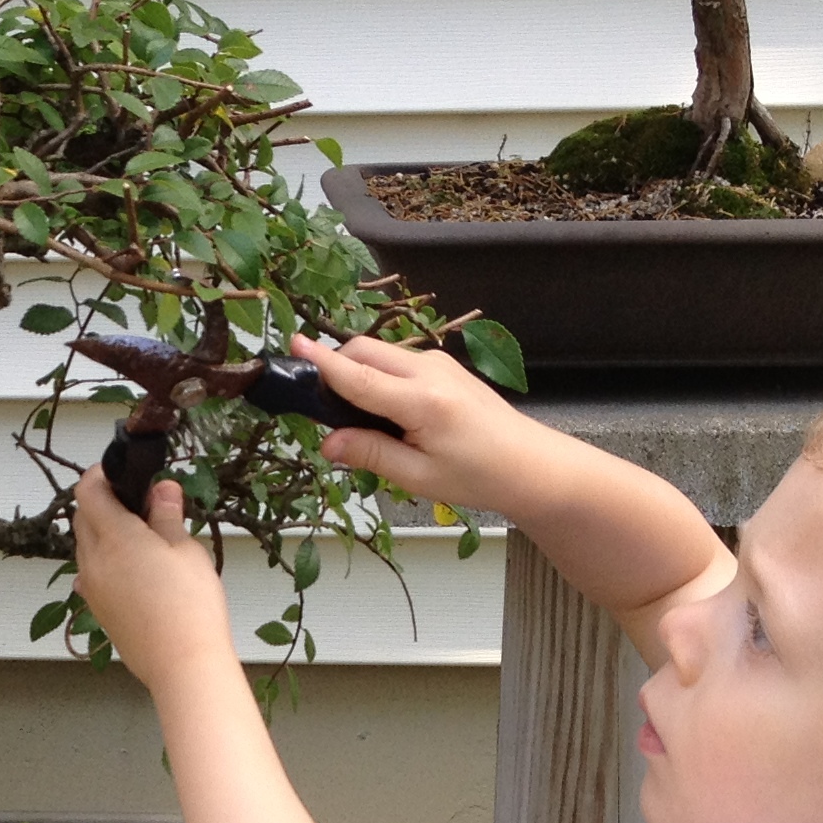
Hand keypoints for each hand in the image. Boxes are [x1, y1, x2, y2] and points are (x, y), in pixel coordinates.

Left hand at [73, 465, 232, 687]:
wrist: (182, 665)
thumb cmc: (189, 607)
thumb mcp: (186, 550)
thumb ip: (168, 515)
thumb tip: (162, 489)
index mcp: (113, 537)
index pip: (87, 491)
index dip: (100, 475)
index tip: (120, 472)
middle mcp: (92, 561)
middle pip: (83, 518)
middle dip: (104, 503)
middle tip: (140, 504)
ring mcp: (91, 589)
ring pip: (86, 548)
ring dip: (104, 534)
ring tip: (142, 539)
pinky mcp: (98, 611)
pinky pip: (92, 575)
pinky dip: (106, 562)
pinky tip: (133, 570)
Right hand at [290, 332, 535, 518]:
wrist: (529, 464)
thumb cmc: (478, 476)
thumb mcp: (419, 476)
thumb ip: (371, 455)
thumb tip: (328, 444)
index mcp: (423, 403)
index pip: (359, 377)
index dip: (322, 362)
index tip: (293, 345)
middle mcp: (430, 372)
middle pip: (364, 352)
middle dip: (335, 368)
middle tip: (320, 408)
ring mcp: (439, 364)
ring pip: (379, 354)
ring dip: (356, 374)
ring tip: (356, 419)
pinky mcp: (443, 366)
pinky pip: (396, 362)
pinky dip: (377, 377)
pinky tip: (383, 413)